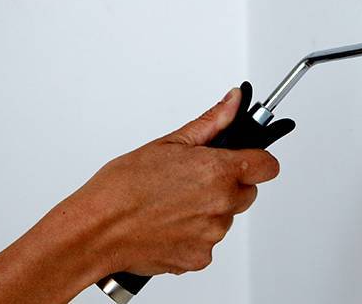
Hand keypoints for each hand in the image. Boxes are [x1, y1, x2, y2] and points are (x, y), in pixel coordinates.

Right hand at [70, 87, 279, 275]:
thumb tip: (233, 101)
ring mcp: (211, 235)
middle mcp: (220, 205)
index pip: (266, 165)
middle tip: (194, 180)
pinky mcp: (199, 259)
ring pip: (225, 218)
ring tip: (173, 203)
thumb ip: (211, 122)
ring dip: (209, 210)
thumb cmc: (123, 187)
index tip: (246, 157)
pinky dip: (193, 235)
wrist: (95, 231)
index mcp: (218, 171)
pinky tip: (168, 224)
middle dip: (228, 184)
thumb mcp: (169, 143)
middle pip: (246, 192)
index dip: (257, 159)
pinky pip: (207, 243)